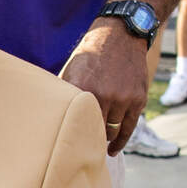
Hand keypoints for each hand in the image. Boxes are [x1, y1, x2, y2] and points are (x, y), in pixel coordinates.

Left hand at [59, 21, 147, 154]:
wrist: (120, 37)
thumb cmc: (90, 55)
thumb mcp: (70, 71)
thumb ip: (64, 93)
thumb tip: (48, 113)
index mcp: (82, 88)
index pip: (74, 121)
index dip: (70, 134)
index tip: (64, 146)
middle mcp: (104, 95)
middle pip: (93, 129)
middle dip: (86, 138)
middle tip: (78, 148)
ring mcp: (123, 98)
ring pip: (111, 130)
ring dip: (102, 137)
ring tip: (93, 144)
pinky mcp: (138, 100)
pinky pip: (129, 128)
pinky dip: (120, 141)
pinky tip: (112, 150)